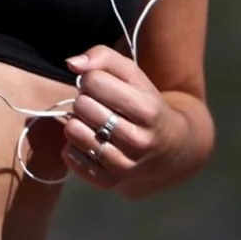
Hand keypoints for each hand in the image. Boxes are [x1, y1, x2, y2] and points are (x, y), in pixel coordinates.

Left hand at [60, 46, 166, 188]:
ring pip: (74, 132)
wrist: (170, 147)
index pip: (94, 81)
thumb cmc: (144, 103)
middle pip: (82, 106)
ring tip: (91, 122)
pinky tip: (88, 140)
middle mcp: (138, 140)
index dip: (92, 79)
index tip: (101, 86)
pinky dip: (72, 146)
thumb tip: (72, 64)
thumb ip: (103, 57)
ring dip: (75, 122)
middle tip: (96, 105)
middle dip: (83, 100)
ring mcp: (124, 165)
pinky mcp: (108, 182)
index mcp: (147, 110)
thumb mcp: (134, 75)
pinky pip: (70, 157)